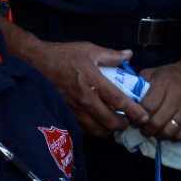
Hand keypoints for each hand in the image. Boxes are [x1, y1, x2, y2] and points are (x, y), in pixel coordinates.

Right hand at [31, 41, 149, 135]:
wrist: (36, 62)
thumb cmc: (64, 55)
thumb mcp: (90, 50)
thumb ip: (112, 55)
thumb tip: (129, 55)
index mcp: (94, 82)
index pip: (119, 101)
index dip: (134, 111)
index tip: (144, 117)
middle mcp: (85, 99)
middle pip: (109, 121)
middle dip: (122, 125)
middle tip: (129, 121)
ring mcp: (74, 109)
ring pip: (96, 129)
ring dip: (108, 130)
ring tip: (114, 124)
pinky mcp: (64, 114)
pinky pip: (82, 129)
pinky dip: (92, 130)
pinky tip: (97, 124)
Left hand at [138, 59, 180, 140]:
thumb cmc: (175, 74)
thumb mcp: (157, 72)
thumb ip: (141, 83)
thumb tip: (128, 96)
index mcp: (164, 85)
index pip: (147, 107)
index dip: (137, 117)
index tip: (135, 120)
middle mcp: (177, 99)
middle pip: (156, 123)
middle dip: (146, 129)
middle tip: (143, 128)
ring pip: (168, 132)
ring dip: (158, 135)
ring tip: (156, 131)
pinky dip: (172, 138)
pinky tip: (168, 132)